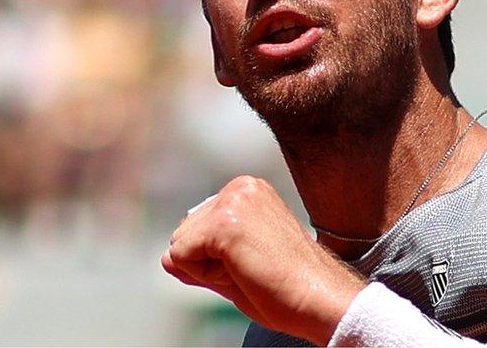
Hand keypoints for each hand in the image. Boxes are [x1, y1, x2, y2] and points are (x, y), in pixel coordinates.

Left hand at [162, 176, 365, 344]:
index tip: (256, 262)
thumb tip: (165, 258)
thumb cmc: (290, 287)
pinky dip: (203, 276)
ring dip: (207, 269)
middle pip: (183, 233)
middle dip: (207, 262)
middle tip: (253, 269)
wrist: (320, 299)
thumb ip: (199, 258)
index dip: (216, 260)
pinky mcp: (223, 223)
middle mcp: (239, 187)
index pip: (196, 228)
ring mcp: (232, 202)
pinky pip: (180, 257)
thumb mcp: (236, 267)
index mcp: (248, 191)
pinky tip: (242, 272)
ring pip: (180, 245)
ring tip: (250, 270)